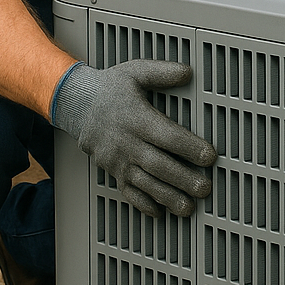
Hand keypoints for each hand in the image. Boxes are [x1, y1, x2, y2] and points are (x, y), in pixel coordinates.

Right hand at [51, 60, 216, 217]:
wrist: (75, 104)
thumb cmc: (109, 88)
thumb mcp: (135, 72)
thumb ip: (162, 72)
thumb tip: (188, 72)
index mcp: (136, 118)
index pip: (167, 136)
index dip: (189, 147)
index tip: (209, 156)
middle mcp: (126, 142)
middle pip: (158, 164)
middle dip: (183, 179)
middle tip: (204, 188)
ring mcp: (117, 160)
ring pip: (145, 182)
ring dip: (167, 197)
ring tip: (188, 208)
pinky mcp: (112, 170)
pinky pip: (127, 191)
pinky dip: (142, 204)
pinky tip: (158, 212)